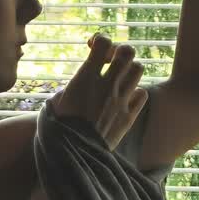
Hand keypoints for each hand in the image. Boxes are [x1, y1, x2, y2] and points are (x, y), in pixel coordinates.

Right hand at [48, 34, 147, 150]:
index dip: (99, 40)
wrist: (70, 159)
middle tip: (110, 63)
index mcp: (86, 78)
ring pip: (138, 69)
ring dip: (129, 71)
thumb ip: (73, 85)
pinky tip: (124, 100)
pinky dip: (136, 94)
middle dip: (119, 52)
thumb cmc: (57, 131)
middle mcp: (106, 87)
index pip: (103, 41)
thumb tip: (83, 78)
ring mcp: (120, 102)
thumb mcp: (56, 102)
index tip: (92, 49)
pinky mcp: (128, 118)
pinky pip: (142, 94)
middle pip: (128, 51)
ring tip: (118, 81)